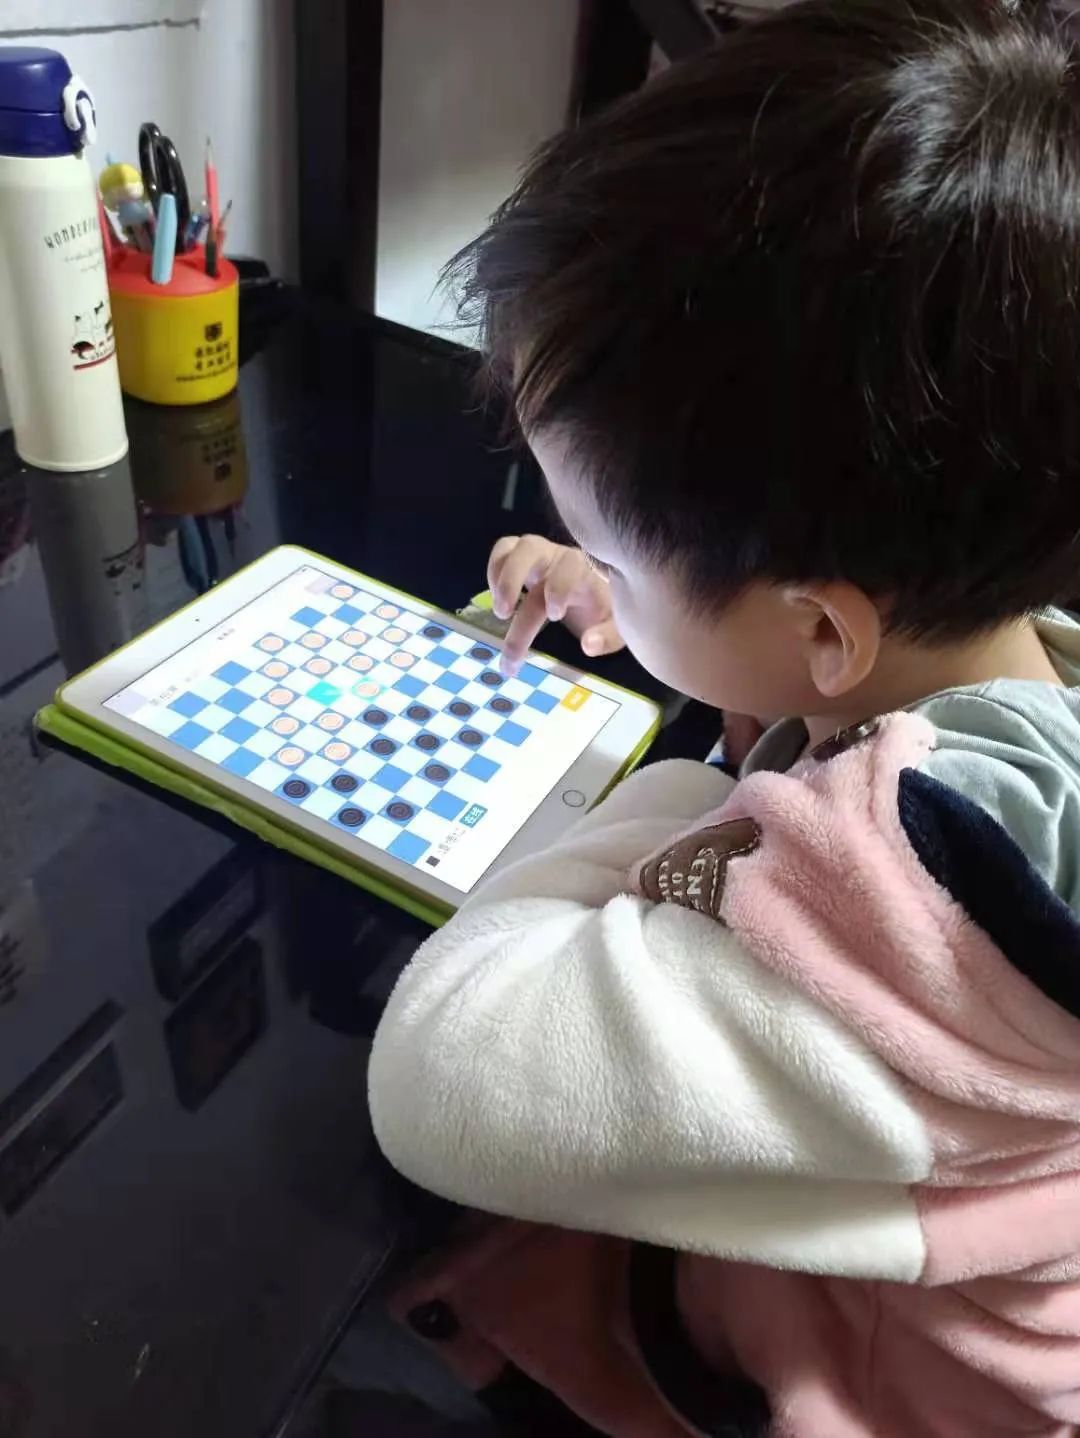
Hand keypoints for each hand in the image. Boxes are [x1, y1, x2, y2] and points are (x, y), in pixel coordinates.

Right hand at [487, 535, 624, 674]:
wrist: (602, 593)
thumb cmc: (606, 608)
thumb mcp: (618, 627)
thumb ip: (608, 636)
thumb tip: (588, 645)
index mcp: (586, 568)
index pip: (570, 565)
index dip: (559, 587)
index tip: (555, 615)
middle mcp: (559, 556)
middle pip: (530, 549)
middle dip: (512, 579)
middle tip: (503, 615)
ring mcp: (539, 555)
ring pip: (511, 547)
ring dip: (499, 577)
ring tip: (498, 612)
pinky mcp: (524, 559)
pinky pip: (503, 551)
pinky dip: (493, 572)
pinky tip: (496, 602)